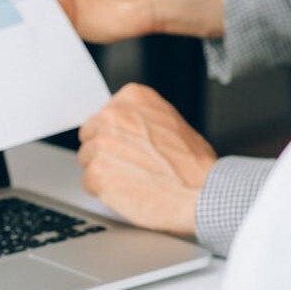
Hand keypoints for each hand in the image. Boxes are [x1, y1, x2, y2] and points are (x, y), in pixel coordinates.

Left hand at [78, 83, 216, 234]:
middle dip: (106, 151)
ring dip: (105, 172)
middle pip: (91, 135)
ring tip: (134, 180)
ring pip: (88, 159)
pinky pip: (89, 182)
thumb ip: (142, 119)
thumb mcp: (171, 122)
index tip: (128, 146)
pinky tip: (129, 192)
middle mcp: (114, 115)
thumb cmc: (193, 165)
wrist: (202, 192)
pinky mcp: (96, 172)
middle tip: (130, 166)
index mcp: (133, 97)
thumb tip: (127, 128)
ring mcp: (102, 143)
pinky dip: (105, 192)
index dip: (116, 135)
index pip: (104, 115)